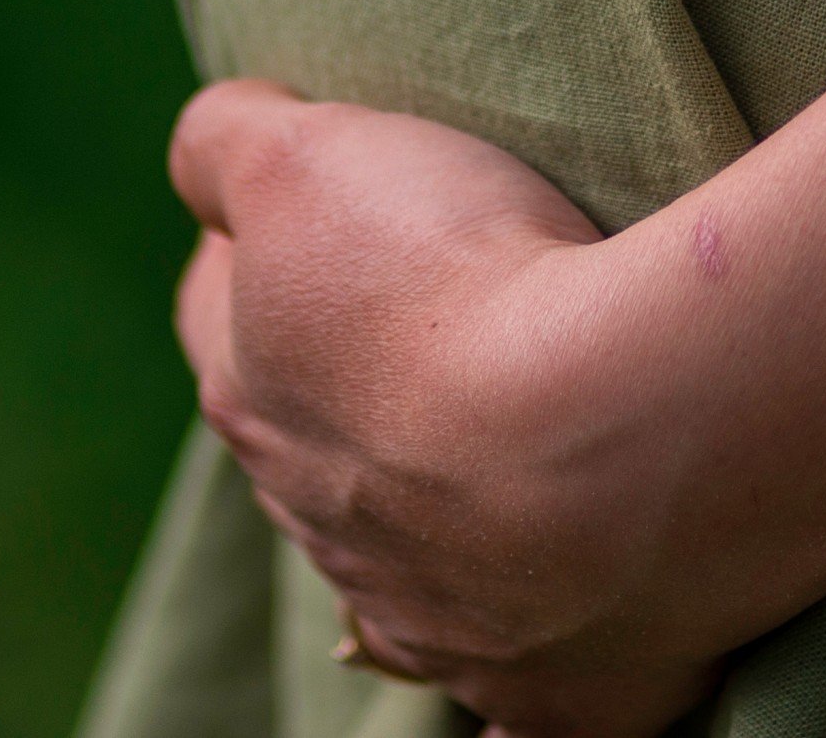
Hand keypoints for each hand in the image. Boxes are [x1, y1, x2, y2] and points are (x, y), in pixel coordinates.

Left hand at [167, 81, 724, 737]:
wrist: (614, 441)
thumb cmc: (454, 284)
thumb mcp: (300, 155)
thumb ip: (223, 142)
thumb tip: (211, 155)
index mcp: (253, 402)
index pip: (215, 313)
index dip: (253, 252)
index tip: (316, 210)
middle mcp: (328, 530)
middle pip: (310, 448)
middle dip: (346, 392)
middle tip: (428, 321)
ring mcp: (439, 621)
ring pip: (406, 571)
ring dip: (437, 518)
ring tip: (504, 454)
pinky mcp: (556, 690)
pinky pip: (521, 696)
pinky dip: (524, 663)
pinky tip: (548, 631)